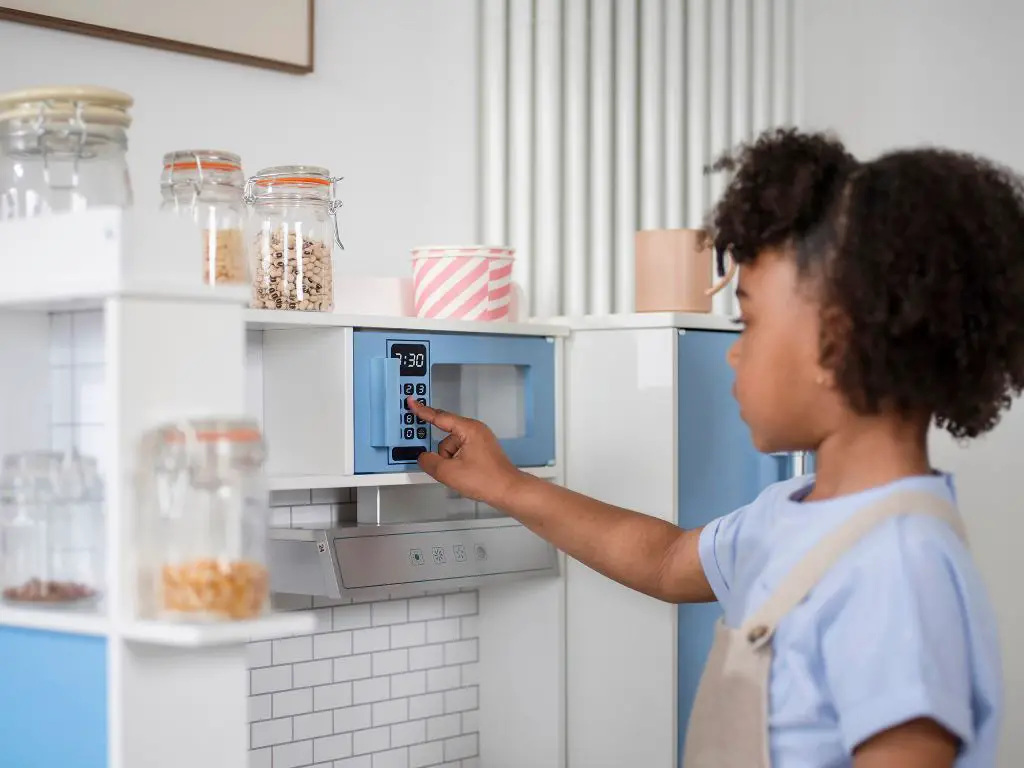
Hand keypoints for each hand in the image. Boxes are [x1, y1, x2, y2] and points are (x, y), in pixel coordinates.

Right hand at [407, 397, 523, 507]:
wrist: (508, 491)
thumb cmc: (486, 480)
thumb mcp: (448, 472)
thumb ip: (429, 462)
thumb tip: (423, 457)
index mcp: (468, 429)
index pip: (439, 417)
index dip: (423, 411)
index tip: (412, 403)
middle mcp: (475, 430)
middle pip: (445, 439)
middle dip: (442, 455)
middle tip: (448, 469)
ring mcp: (479, 440)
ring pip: (451, 448)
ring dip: (450, 462)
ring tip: (462, 475)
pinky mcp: (481, 450)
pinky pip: (460, 453)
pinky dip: (457, 464)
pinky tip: (464, 475)